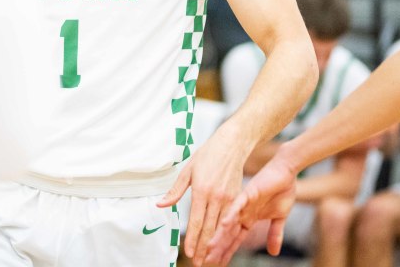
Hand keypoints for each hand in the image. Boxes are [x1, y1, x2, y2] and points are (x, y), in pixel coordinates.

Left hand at [156, 130, 245, 264]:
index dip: (192, 239)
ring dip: (216, 245)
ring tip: (211, 259)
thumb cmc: (207, 155)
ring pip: (222, 228)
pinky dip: (227, 235)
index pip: (196, 221)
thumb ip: (175, 191)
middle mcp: (217, 198)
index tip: (189, 252)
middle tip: (199, 263)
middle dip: (204, 248)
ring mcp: (230, 199)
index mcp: (202, 191)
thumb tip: (161, 205)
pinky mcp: (238, 199)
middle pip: (209, 228)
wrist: (232, 145)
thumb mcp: (187, 171)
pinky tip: (224, 244)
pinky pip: (232, 221)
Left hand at [206, 147, 298, 264]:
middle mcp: (242, 212)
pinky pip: (237, 205)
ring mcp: (243, 203)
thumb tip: (274, 253)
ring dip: (220, 235)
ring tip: (209, 248)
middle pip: (228, 234)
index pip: (234, 238)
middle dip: (218, 249)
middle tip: (206, 261)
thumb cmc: (282, 190)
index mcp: (247, 218)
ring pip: (229, 222)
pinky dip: (231, 215)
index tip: (218, 263)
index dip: (226, 251)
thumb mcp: (280, 217)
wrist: (286, 169)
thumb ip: (275, 234)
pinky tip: (224, 224)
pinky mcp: (247, 193)